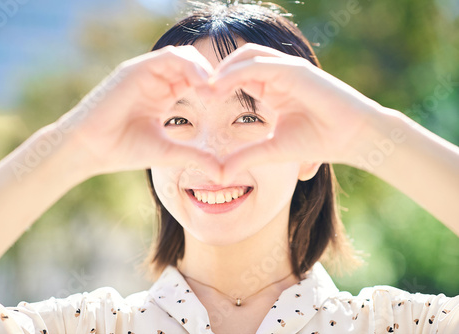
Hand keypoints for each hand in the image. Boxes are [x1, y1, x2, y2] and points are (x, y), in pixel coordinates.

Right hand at [55, 45, 221, 176]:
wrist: (90, 150)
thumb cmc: (123, 150)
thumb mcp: (167, 151)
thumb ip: (195, 156)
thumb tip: (222, 173)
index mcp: (163, 95)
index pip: (194, 80)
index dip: (213, 87)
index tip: (226, 103)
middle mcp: (155, 81)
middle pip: (191, 64)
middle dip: (211, 75)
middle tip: (222, 94)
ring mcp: (144, 74)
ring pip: (182, 56)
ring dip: (202, 69)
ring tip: (213, 89)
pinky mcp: (134, 70)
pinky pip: (166, 58)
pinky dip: (187, 66)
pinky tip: (201, 83)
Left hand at [209, 43, 384, 180]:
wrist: (353, 137)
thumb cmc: (319, 140)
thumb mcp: (273, 149)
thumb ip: (246, 156)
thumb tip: (219, 174)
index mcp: (272, 89)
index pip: (238, 77)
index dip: (217, 86)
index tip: (197, 101)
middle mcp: (278, 75)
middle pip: (238, 62)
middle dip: (216, 74)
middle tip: (196, 91)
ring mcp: (287, 70)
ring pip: (246, 57)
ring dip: (223, 70)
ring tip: (205, 88)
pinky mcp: (295, 70)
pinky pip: (259, 65)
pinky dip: (237, 73)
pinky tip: (220, 86)